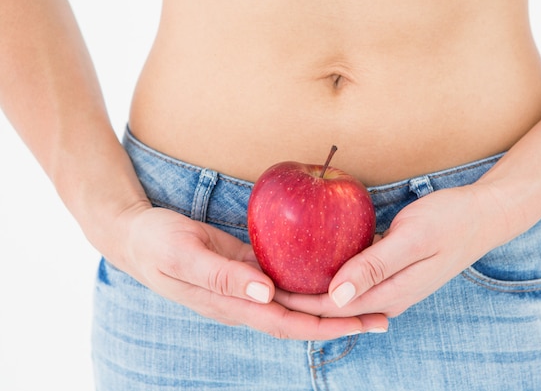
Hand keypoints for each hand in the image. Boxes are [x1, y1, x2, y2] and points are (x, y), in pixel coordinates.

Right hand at [105, 204, 387, 339]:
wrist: (136, 235)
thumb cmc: (156, 244)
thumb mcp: (183, 255)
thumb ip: (223, 275)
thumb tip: (266, 293)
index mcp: (233, 304)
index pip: (289, 322)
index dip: (327, 324)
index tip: (363, 321)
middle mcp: (247, 301)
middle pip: (303, 318)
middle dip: (343, 320)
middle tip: (385, 314)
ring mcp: (250, 286)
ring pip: (298, 301)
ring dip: (334, 304)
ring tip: (371, 298)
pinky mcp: (250, 267)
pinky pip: (287, 278)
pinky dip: (313, 280)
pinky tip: (335, 271)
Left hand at [275, 184, 506, 317]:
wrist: (485, 215)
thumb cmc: (451, 221)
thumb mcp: (413, 238)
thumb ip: (374, 267)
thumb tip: (335, 294)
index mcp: (390, 293)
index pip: (330, 306)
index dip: (295, 299)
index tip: (264, 287)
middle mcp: (387, 295)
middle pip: (331, 303)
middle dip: (297, 294)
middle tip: (262, 278)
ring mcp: (390, 284)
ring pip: (341, 290)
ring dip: (312, 283)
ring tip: (279, 269)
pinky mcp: (391, 269)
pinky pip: (353, 274)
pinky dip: (331, 268)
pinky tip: (313, 255)